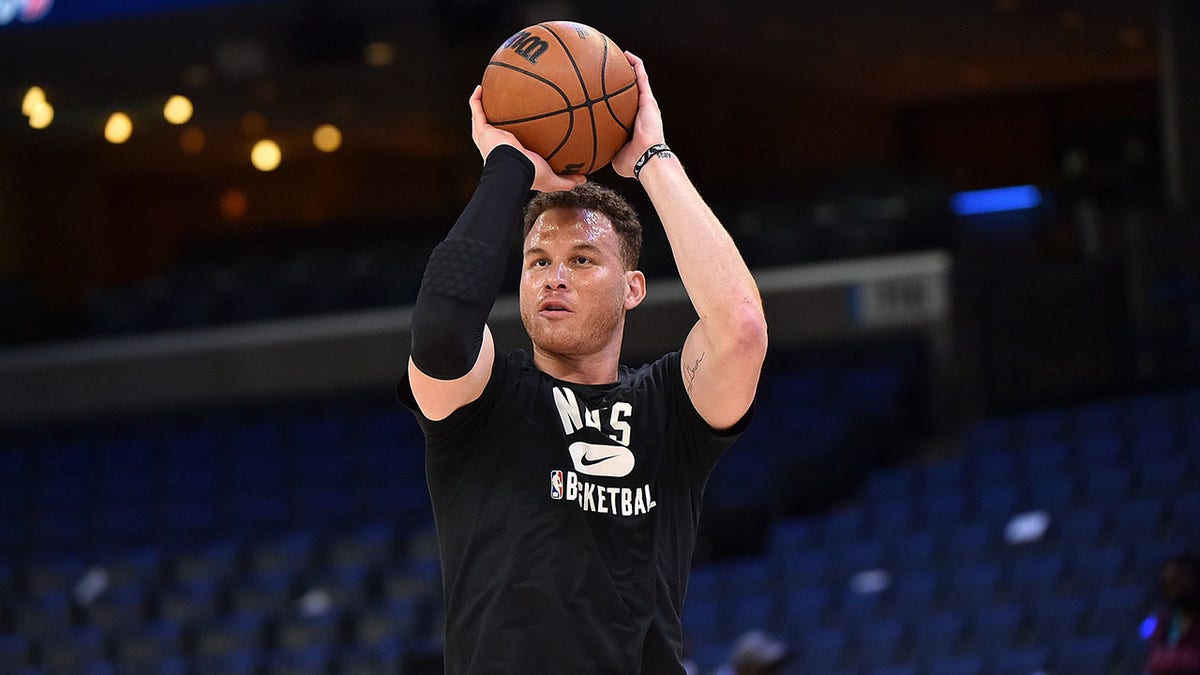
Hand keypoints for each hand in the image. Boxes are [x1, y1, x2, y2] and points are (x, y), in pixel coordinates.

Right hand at [469, 86, 583, 192]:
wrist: (514, 169)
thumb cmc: (530, 175)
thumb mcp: (552, 179)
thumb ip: (566, 180)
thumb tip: (583, 178)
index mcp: (511, 159)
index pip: (512, 149)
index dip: (515, 141)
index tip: (524, 128)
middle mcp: (497, 148)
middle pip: (496, 132)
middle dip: (498, 122)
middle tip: (506, 109)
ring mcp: (488, 139)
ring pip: (483, 121)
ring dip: (483, 108)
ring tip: (487, 93)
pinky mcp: (483, 131)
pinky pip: (477, 111)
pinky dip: (476, 100)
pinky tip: (480, 87)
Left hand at [611, 52, 666, 179]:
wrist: (645, 159)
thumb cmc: (632, 162)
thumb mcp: (612, 154)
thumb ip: (603, 149)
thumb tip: (587, 153)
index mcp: (631, 123)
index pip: (622, 106)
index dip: (614, 97)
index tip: (602, 90)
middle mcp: (639, 112)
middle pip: (630, 91)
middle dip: (621, 79)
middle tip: (609, 69)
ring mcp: (645, 105)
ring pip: (637, 80)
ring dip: (630, 67)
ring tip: (620, 55)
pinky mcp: (648, 100)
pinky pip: (642, 78)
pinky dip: (636, 65)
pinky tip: (627, 55)